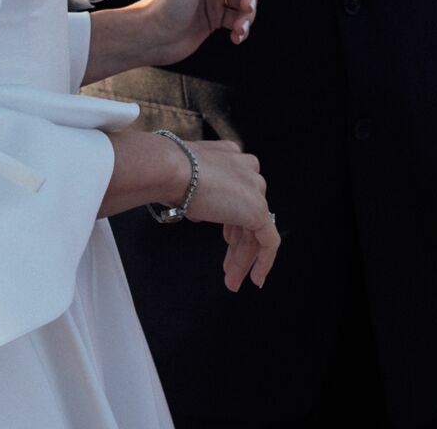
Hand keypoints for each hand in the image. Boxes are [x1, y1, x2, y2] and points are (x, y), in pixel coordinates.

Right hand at [180, 137, 279, 290]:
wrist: (170, 170)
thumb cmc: (167, 172)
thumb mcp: (186, 181)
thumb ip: (199, 195)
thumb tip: (199, 212)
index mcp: (230, 156)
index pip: (238, 195)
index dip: (232, 223)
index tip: (227, 241)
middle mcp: (247, 169)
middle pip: (247, 214)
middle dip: (237, 246)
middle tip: (229, 268)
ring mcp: (254, 188)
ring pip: (255, 230)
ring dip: (243, 259)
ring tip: (232, 280)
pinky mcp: (258, 209)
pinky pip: (268, 241)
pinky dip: (263, 262)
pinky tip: (255, 277)